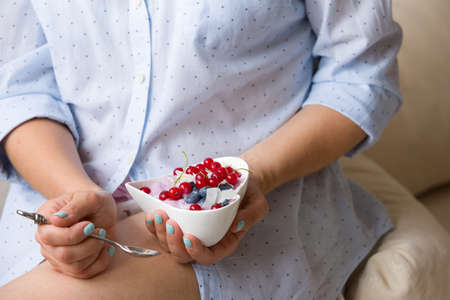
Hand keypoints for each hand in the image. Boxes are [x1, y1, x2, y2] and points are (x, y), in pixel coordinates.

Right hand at [35, 189, 116, 277]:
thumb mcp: (88, 197)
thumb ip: (75, 207)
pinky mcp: (71, 266)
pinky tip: (106, 247)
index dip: (72, 234)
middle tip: (99, 230)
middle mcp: (47, 241)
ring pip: (75, 266)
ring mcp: (57, 256)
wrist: (100, 210)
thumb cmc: (92, 202)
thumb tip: (57, 220)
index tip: (90, 225)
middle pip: (63, 255)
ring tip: (102, 235)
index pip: (49, 237)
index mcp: (45, 221)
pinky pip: (85, 272)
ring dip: (95, 251)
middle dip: (88, 244)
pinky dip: (100, 261)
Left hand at [144, 177, 268, 264]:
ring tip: (159, 214)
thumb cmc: (249, 194)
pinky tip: (152, 212)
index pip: (208, 257)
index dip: (196, 252)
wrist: (236, 178)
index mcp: (223, 243)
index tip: (190, 237)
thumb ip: (250, 216)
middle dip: (173, 242)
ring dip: (160, 232)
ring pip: (168, 243)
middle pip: (183, 254)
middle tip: (171, 222)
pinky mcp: (178, 220)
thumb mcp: (258, 204)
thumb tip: (236, 225)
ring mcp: (189, 231)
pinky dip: (154, 224)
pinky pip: (161, 229)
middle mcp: (204, 241)